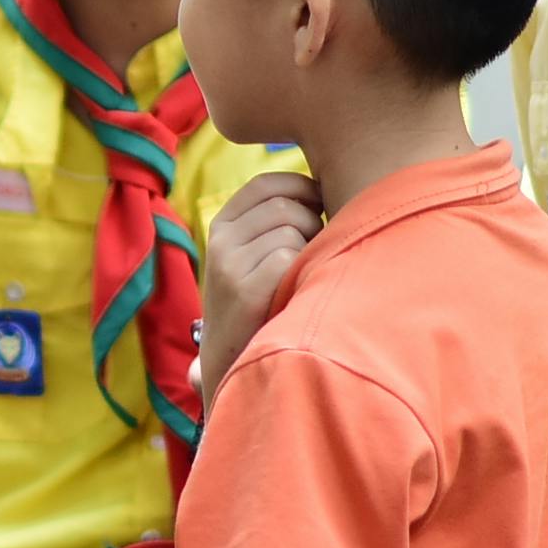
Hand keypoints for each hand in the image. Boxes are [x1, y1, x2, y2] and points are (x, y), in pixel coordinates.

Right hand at [194, 169, 318, 397]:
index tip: (319, 211)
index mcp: (222, 225)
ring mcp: (229, 264)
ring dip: (310, 251)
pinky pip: (290, 258)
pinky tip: (297, 293)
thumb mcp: (254, 256)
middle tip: (312, 256)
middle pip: (286, 206)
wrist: (233, 363)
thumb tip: (328, 187)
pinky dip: (304, 274)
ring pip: (292, 230)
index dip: (302, 189)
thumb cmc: (261, 304)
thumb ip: (276, 222)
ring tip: (301, 278)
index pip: (267, 183)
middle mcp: (220, 240)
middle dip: (312, 225)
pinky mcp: (245, 290)